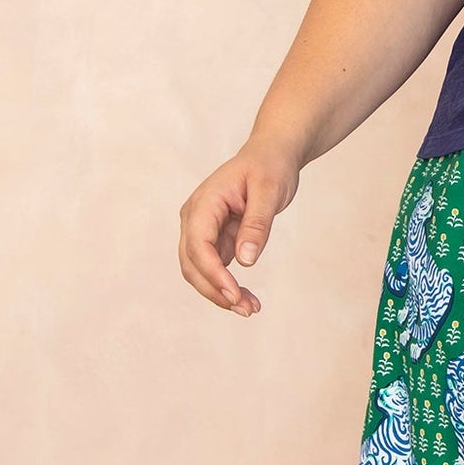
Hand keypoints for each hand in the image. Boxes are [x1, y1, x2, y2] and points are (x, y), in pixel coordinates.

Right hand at [178, 141, 301, 315]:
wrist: (271, 155)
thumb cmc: (270, 167)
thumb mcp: (270, 192)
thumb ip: (257, 225)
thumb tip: (245, 261)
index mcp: (204, 202)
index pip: (198, 244)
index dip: (213, 273)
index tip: (235, 294)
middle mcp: (195, 217)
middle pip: (192, 263)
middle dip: (214, 290)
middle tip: (246, 309)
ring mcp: (202, 229)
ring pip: (200, 270)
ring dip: (220, 293)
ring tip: (251, 309)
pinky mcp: (214, 238)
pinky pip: (214, 267)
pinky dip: (227, 285)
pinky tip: (247, 299)